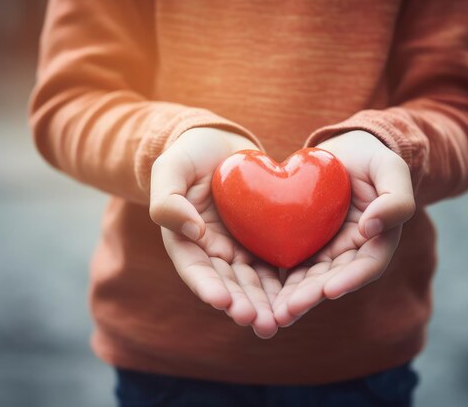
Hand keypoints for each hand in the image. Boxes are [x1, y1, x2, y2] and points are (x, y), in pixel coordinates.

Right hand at [149, 128, 280, 337]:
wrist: (223, 145)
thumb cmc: (191, 154)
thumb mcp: (172, 168)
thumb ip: (169, 199)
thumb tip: (192, 231)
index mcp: (185, 240)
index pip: (195, 268)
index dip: (208, 286)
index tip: (222, 301)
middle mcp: (213, 251)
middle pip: (228, 284)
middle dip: (242, 305)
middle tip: (259, 323)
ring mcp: (240, 249)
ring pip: (253, 282)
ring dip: (264, 304)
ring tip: (277, 322)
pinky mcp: (264, 241)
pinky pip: (275, 264)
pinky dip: (284, 283)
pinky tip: (298, 298)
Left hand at [273, 130, 414, 326]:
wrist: (342, 152)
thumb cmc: (372, 158)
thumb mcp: (391, 169)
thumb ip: (394, 199)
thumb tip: (371, 228)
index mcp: (378, 240)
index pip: (367, 265)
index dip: (350, 279)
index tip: (330, 290)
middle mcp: (351, 252)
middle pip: (333, 279)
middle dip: (312, 296)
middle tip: (289, 310)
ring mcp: (326, 250)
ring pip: (310, 278)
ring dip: (293, 298)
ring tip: (274, 313)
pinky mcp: (302, 243)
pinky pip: (291, 263)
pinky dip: (278, 280)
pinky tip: (260, 292)